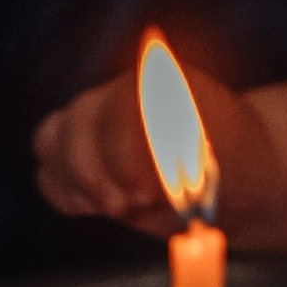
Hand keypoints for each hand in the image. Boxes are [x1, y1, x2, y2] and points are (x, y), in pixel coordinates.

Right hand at [33, 60, 286, 239]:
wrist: (236, 175)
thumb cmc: (237, 159)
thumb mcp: (230, 149)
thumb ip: (189, 151)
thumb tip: (150, 174)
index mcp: (158, 79)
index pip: (117, 104)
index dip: (123, 152)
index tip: (145, 190)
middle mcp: (118, 94)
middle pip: (76, 122)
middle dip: (98, 172)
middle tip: (136, 202)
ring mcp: (95, 123)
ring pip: (52, 140)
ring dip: (78, 181)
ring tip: (118, 206)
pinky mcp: (83, 158)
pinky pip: (49, 170)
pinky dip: (66, 192)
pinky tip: (99, 207)